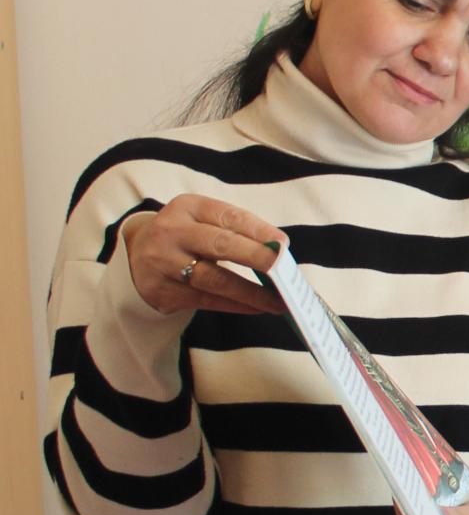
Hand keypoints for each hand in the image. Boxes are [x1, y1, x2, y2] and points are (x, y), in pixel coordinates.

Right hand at [121, 196, 285, 316]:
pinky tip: (258, 308)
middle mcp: (171, 232)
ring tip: (280, 301)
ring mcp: (163, 262)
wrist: (137, 255)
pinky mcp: (162, 290)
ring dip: (251, 292)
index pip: (228, 216)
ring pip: (214, 279)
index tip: (284, 244)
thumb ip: (236, 231)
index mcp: (187, 207)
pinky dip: (236, 305)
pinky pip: (206, 300)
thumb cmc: (187, 236)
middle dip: (257, 258)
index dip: (259, 230)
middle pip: (220, 245)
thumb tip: (280, 251)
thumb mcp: (203, 221)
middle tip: (284, 271)